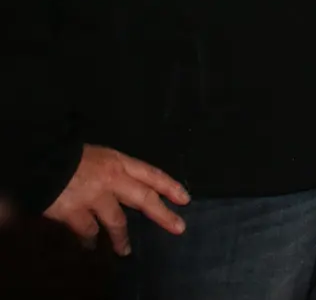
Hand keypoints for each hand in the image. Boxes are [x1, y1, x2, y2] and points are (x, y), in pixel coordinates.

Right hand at [43, 145, 188, 255]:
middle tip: (178, 228)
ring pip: (116, 221)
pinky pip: (87, 230)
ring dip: (121, 237)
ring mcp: (94, 197)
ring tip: (125, 251)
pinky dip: (89, 239)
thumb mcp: (98, 154)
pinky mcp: (75, 212)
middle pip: (144, 198)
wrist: (40, 161)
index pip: (152, 173)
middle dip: (163, 215)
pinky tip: (90, 245)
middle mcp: (112, 179)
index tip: (185, 199)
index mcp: (118, 162)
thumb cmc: (68, 155)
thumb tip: (127, 186)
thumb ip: (113, 170)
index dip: (170, 186)